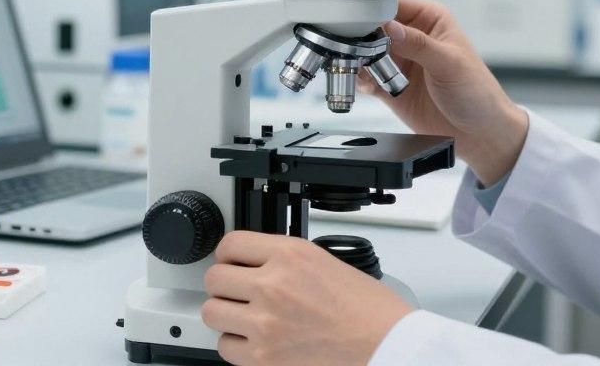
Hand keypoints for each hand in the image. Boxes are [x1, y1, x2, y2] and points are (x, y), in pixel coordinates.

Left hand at [201, 231, 411, 365]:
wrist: (387, 345)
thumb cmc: (368, 310)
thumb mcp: (324, 261)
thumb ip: (284, 260)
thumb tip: (254, 263)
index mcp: (289, 255)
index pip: (230, 245)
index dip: (228, 256)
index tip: (232, 263)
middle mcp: (272, 285)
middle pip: (215, 278)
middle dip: (225, 285)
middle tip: (238, 292)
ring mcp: (265, 323)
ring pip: (212, 312)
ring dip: (226, 315)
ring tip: (244, 317)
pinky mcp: (265, 357)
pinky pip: (226, 347)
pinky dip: (236, 345)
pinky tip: (254, 340)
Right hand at [357, 0, 527, 184]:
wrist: (479, 134)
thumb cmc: (477, 93)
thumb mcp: (449, 63)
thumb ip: (418, 44)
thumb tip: (389, 28)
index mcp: (429, 20)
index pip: (394, 4)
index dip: (375, 10)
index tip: (361, 21)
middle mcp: (411, 37)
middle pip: (373, 27)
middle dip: (362, 37)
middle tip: (358, 48)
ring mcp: (399, 61)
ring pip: (365, 52)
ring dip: (359, 60)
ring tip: (363, 68)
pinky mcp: (389, 85)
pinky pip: (365, 77)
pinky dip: (361, 80)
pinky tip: (368, 84)